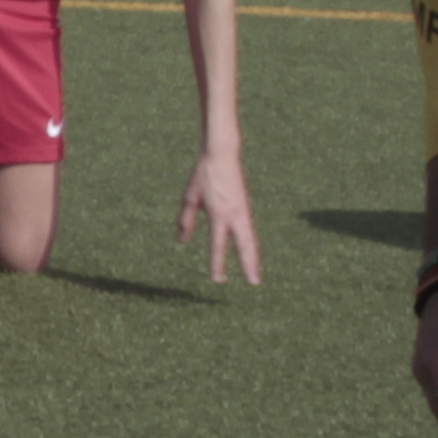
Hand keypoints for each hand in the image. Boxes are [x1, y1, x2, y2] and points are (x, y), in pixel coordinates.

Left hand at [176, 146, 261, 283]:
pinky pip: (249, 230)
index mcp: (219, 213)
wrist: (223, 153)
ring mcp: (243, 210)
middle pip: (245, 245)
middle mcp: (235, 214)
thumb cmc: (204, 175)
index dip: (218, 263)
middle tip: (254, 284)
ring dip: (253, 257)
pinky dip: (251, 244)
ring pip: (251, 239)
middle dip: (249, 265)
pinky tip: (250, 252)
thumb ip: (186, 221)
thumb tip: (182, 241)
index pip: (218, 244)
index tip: (218, 280)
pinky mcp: (245, 207)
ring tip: (255, 274)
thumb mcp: (189, 198)